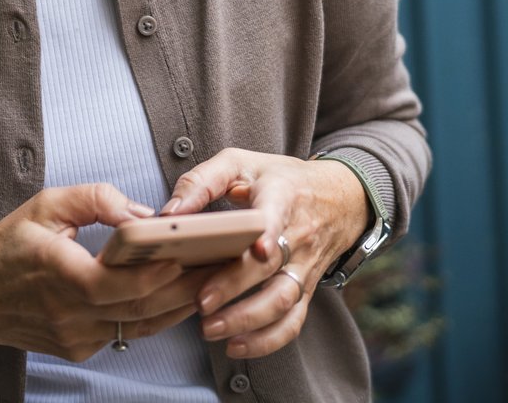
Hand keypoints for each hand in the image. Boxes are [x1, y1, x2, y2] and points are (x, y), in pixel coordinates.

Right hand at [0, 183, 208, 361]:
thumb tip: (142, 213)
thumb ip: (94, 200)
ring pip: (138, 325)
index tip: (189, 255)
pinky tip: (177, 298)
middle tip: (220, 266)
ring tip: (211, 281)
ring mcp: (73, 336)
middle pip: (138, 308)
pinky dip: (153, 316)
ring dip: (176, 305)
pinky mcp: (77, 347)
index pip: (116, 284)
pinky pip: (125, 334)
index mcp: (57, 274)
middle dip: (184, 288)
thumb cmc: (10, 244)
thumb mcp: (45, 205)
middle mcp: (67, 313)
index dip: (156, 274)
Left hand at [161, 149, 369, 359]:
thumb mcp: (240, 162)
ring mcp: (304, 266)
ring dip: (247, 320)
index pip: (276, 217)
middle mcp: (298, 235)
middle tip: (201, 303)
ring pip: (283, 300)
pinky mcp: (305, 289)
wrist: (339, 198)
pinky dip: (266, 341)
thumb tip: (168, 215)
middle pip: (270, 267)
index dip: (268, 234)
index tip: (256, 250)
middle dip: (235, 287)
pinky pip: (293, 321)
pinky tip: (235, 346)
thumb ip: (201, 182)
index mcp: (281, 197)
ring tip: (210, 330)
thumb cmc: (278, 178)